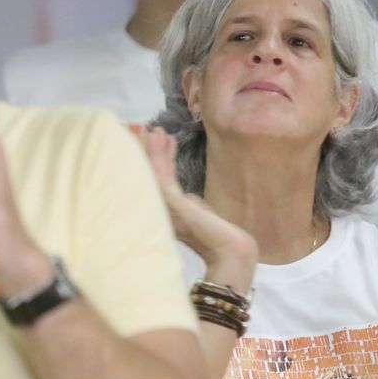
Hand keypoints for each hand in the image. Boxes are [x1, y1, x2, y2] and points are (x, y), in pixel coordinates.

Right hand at [140, 127, 255, 280]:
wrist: (229, 250)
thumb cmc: (217, 236)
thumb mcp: (200, 214)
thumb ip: (191, 204)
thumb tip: (189, 197)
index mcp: (167, 212)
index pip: (159, 181)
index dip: (159, 159)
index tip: (162, 140)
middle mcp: (160, 209)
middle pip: (149, 175)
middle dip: (149, 151)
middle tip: (148, 128)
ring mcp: (164, 206)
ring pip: (151, 172)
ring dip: (151, 148)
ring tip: (154, 129)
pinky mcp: (172, 203)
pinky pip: (161, 174)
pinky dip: (159, 154)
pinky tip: (163, 139)